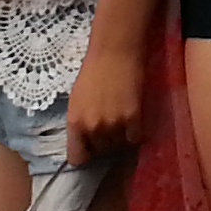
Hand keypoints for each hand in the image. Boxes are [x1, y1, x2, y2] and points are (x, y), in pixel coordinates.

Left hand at [63, 37, 144, 161]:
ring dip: (121, 135)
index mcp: (74, 123)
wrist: (114, 52)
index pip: (77, 158)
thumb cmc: (92, 71)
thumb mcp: (76, 101)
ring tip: (122, 116)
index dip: (85, 154)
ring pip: (120, 145)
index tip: (91, 147)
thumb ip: (79, 123)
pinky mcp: (133, 117)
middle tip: (110, 123)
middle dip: (105, 141)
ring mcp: (113, 124)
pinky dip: (136, 131)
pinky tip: (133, 116)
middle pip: (101, 151)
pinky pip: (135, 138)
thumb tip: (85, 140)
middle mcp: (92, 127)